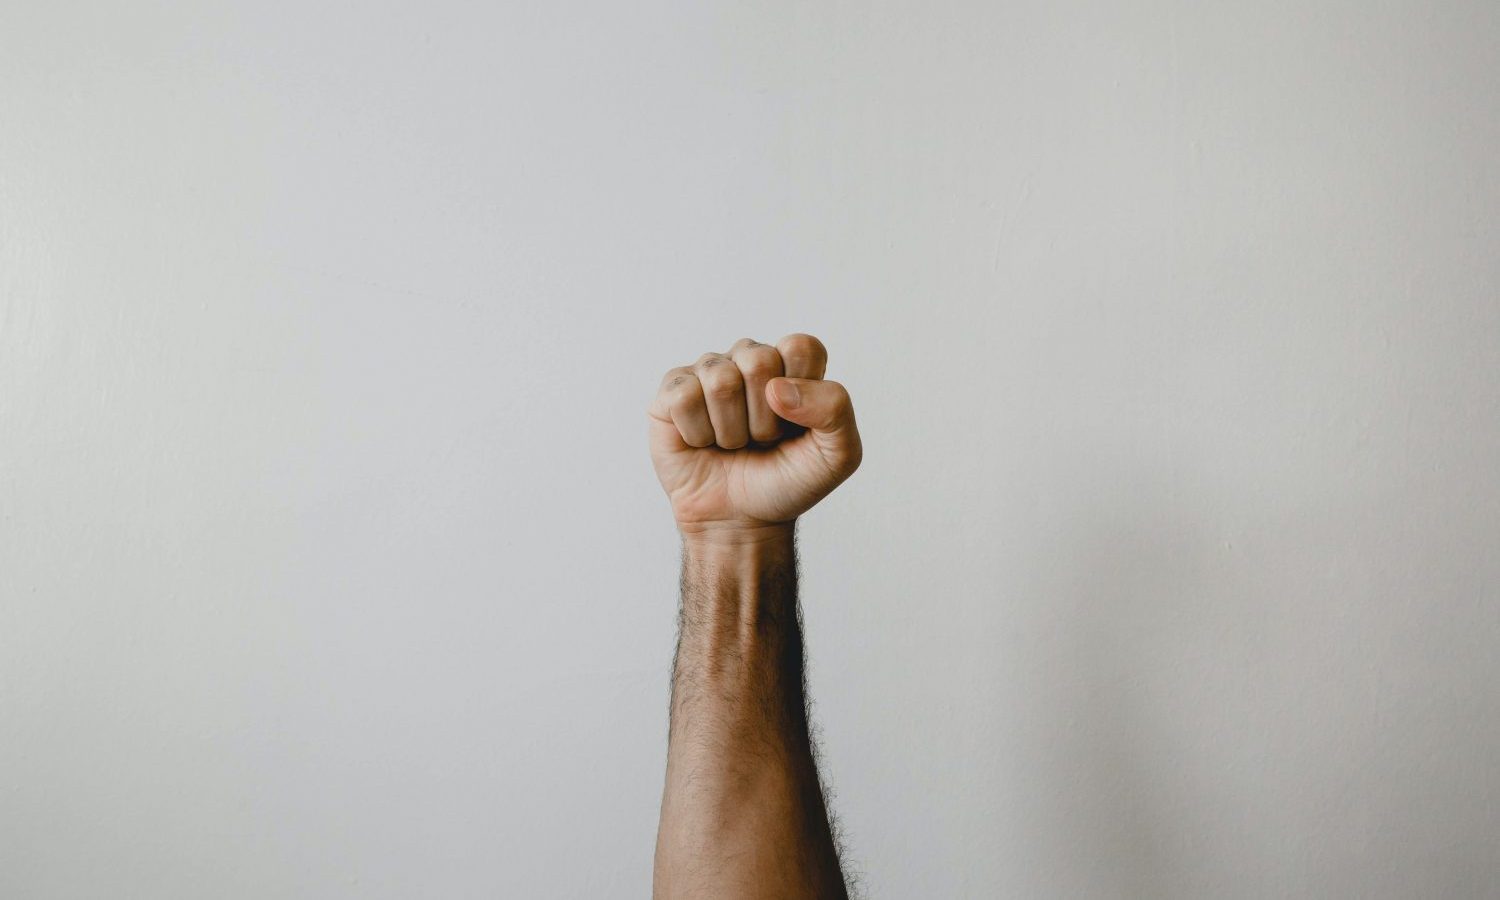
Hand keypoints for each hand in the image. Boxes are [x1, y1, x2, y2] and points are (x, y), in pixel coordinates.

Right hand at [647, 334, 861, 538]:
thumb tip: (777, 387)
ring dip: (730, 430)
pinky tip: (702, 443)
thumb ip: (835, 409)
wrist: (741, 520)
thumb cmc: (787, 482)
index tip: (796, 425)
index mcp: (792, 366)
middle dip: (764, 418)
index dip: (801, 390)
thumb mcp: (837, 455)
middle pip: (759, 361)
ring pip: (720, 381)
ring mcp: (709, 372)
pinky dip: (697, 433)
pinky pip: (683, 396)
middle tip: (761, 440)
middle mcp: (749, 360)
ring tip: (733, 444)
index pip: (801, 347)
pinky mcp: (672, 391)